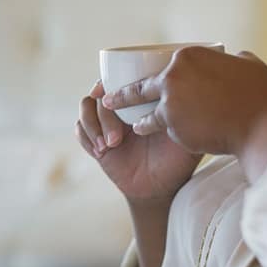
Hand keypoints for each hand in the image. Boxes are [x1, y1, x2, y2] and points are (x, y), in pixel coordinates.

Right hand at [76, 81, 201, 204]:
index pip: (119, 79)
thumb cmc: (177, 161)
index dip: (108, 82)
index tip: (107, 95)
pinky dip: (86, 137)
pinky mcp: (97, 139)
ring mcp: (107, 122)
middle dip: (104, 116)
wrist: (160, 188)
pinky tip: (101, 152)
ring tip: (108, 146)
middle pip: (100, 93)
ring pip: (86, 106)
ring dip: (93, 125)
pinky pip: (79, 129)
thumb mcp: (186, 136)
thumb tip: (186, 95)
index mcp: (141, 100)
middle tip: (116, 139)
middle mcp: (123, 106)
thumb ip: (186, 116)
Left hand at [101, 47, 266, 180]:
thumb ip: (233, 61)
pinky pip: (160, 128)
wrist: (262, 125)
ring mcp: (170, 103)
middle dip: (124, 94)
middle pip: (143, 86)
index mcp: (188, 56)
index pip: (169, 65)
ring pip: (148, 112)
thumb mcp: (246, 64)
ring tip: (131, 123)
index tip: (157, 81)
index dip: (165, 76)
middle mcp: (173, 76)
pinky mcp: (173, 126)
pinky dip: (154, 130)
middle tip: (109, 98)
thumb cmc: (260, 94)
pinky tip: (148, 134)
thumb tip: (236, 58)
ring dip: (138, 118)